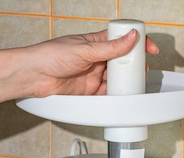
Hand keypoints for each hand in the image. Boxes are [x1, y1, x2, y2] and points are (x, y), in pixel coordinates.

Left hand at [25, 29, 158, 96]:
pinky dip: (117, 94)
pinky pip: (109, 92)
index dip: (137, 42)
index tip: (150, 48)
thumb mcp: (84, 49)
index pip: (121, 39)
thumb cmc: (50, 56)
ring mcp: (94, 74)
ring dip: (127, 80)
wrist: (33, 76)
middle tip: (142, 68)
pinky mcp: (91, 90)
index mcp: (95, 42)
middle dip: (134, 64)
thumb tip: (131, 37)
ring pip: (117, 77)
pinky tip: (123, 94)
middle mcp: (96, 57)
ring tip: (135, 82)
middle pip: (122, 60)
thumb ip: (110, 47)